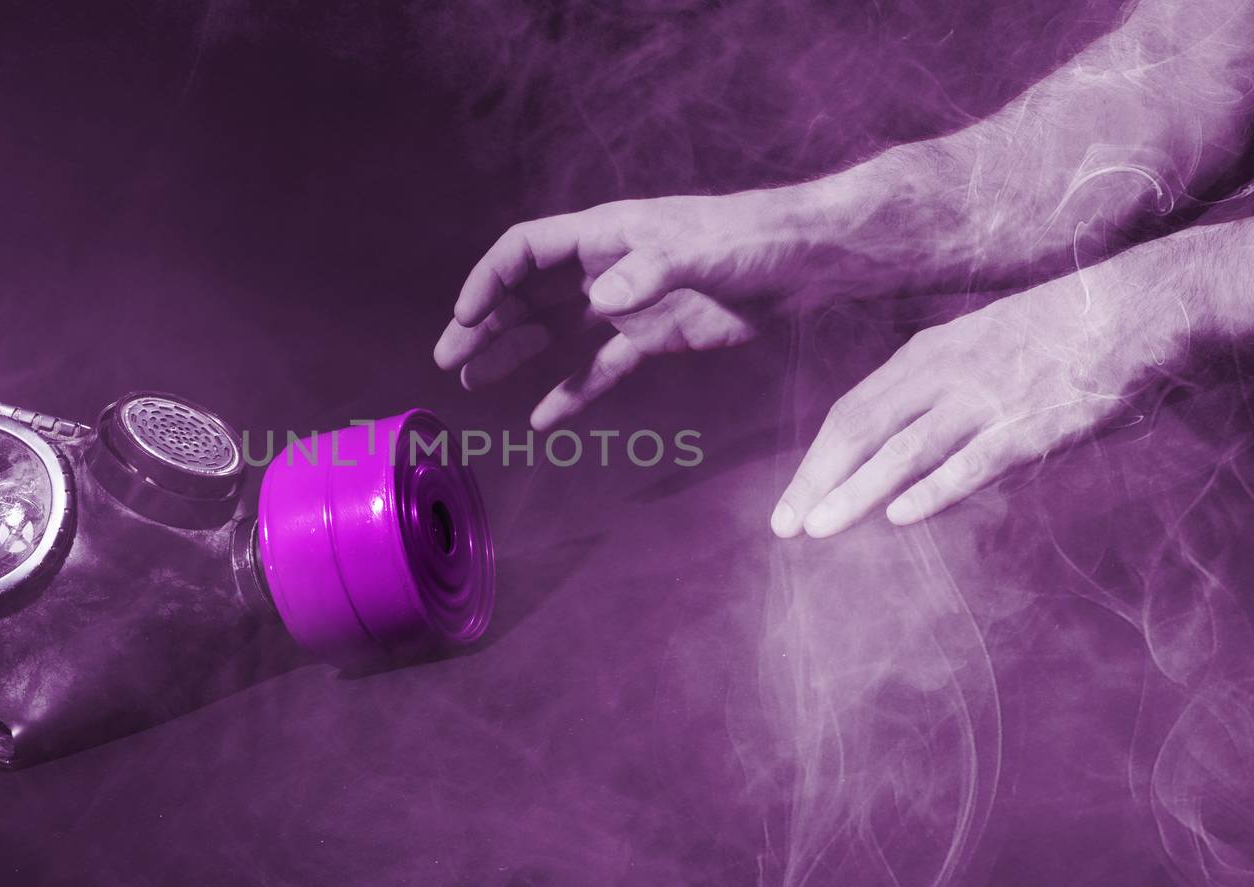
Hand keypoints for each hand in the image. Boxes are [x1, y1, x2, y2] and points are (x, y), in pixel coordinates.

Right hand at [434, 189, 854, 429]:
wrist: (805, 264)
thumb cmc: (752, 239)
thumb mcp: (700, 251)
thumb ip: (647, 273)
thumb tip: (599, 299)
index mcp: (605, 235)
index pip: (526, 251)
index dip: (490, 281)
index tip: (466, 316)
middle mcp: (605, 268)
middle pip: (528, 294)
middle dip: (486, 324)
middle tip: (449, 358)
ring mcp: (626, 306)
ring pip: (554, 332)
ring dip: (514, 355)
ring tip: (474, 381)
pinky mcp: (652, 340)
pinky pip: (599, 369)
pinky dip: (571, 392)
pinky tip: (543, 418)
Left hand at [770, 257, 1197, 538]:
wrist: (1137, 306)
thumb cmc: (1061, 334)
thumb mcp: (982, 349)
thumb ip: (939, 394)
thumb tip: (902, 453)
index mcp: (929, 356)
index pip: (853, 412)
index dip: (816, 459)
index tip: (789, 503)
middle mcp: (946, 374)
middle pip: (862, 430)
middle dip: (818, 480)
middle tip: (783, 527)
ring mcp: (987, 398)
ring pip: (905, 449)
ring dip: (856, 491)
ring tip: (818, 529)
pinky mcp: (1032, 424)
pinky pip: (974, 461)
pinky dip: (935, 489)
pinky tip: (899, 517)